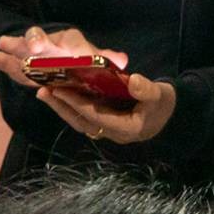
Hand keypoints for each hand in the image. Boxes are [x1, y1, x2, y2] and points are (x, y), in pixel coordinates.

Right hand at [0, 25, 101, 84]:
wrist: (73, 67)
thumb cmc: (86, 65)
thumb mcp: (97, 63)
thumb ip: (105, 61)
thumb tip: (121, 61)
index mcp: (71, 43)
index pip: (71, 41)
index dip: (69, 48)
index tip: (66, 55)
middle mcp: (50, 44)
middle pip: (39, 38)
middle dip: (33, 41)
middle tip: (27, 48)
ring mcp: (34, 53)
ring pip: (21, 49)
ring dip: (12, 48)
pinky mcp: (22, 65)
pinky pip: (11, 63)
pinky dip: (1, 62)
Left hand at [39, 68, 175, 144]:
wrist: (170, 117)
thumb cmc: (164, 105)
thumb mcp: (160, 95)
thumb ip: (146, 90)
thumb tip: (132, 80)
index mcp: (125, 128)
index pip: (96, 116)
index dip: (78, 104)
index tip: (62, 90)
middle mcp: (112, 133)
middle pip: (81, 122)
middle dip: (62, 108)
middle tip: (43, 92)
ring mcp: (107, 131)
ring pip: (79, 121)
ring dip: (62, 108)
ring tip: (45, 92)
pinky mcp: (104, 124)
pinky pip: (83, 118)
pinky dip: (70, 107)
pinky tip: (60, 95)